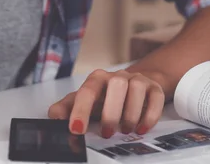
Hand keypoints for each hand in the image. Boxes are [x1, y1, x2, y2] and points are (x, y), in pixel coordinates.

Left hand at [47, 69, 165, 137]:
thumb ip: (66, 109)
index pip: (88, 90)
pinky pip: (156, 97)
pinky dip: (149, 115)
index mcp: (97, 79)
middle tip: (107, 133)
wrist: (131, 85)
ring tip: (125, 130)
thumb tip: (53, 117)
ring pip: (136, 89)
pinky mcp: (154, 88)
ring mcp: (137, 80)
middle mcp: (117, 76)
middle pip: (116, 85)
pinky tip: (142, 128)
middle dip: (111, 112)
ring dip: (130, 114)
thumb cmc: (103, 97)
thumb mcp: (82, 101)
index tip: (76, 129)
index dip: (81, 110)